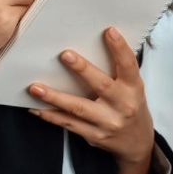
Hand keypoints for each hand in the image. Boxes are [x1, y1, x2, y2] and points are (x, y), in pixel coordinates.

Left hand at [27, 27, 156, 173]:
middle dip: (82, 69)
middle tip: (64, 54)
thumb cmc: (131, 107)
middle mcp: (123, 105)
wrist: (137, 142)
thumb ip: (118, 71)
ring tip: (35, 87)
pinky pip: (69, 124)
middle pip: (101, 85)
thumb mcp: (133, 88)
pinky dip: (50, 115)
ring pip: (78, 108)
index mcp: (134, 89)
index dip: (120, 48)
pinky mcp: (94, 136)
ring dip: (54, 97)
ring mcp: (108, 122)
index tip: (109, 31)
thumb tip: (93, 44)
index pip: (128, 65)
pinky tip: (35, 107)